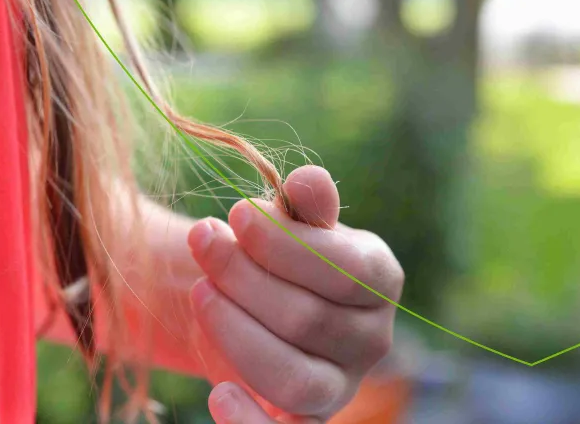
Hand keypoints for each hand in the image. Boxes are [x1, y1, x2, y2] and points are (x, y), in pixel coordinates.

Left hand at [186, 166, 404, 422]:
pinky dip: (251, 423)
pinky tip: (218, 394)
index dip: (285, 243)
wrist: (259, 300)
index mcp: (379, 281)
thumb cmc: (280, 255)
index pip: (345, 269)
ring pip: (294, 378)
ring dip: (236, 333)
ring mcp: (341, 384)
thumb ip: (305, 205)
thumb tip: (308, 180)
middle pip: (308, 318)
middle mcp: (372, 338)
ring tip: (201, 292)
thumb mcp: (293, 222)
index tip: (236, 214)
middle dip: (244, 277)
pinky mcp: (308, 417)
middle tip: (203, 243)